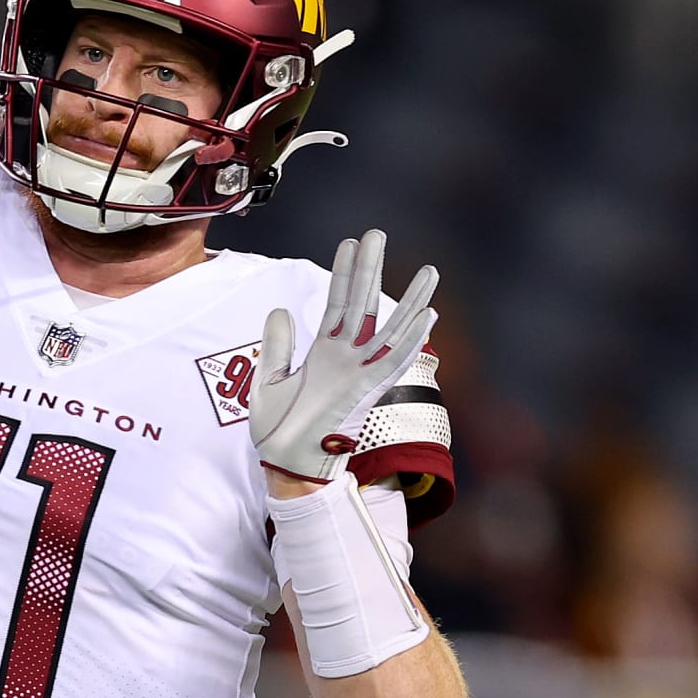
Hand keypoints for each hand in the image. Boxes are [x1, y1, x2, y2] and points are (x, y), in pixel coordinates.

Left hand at [252, 230, 437, 484]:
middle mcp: (348, 359)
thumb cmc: (278, 431)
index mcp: (326, 353)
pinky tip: (430, 317)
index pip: (339, 303)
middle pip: (364, 304)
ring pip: (390, 329)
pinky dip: (412, 340)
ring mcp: (360, 374)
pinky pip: (394, 361)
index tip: (350, 242)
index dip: (345, 272)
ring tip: (429, 270)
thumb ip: (277, 345)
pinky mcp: (367, 392)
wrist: (285, 465)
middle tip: (377, 232)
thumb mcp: (268, 379)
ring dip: (410, 300)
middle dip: (371, 268)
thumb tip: (281, 308)